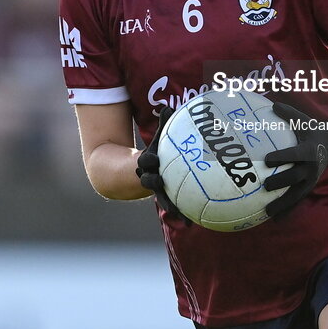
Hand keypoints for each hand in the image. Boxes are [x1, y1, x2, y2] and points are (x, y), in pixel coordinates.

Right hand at [136, 107, 190, 224]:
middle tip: (162, 184)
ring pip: (163, 200)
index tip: (154, 159)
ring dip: (172, 207)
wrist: (132, 174)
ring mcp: (156, 191)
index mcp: (145, 163)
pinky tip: (195, 221)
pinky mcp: (165, 199)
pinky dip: (183, 213)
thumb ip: (164, 125)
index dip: (148, 161)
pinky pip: (174, 206)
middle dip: (156, 185)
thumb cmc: (153, 151)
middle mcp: (149, 178)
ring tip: (183, 217)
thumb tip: (167, 106)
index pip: (145, 161)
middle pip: (150, 183)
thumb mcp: (158, 138)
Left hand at [263, 102, 327, 218]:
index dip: (282, 157)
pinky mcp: (309, 187)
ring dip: (282, 204)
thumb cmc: (313, 130)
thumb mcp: (303, 120)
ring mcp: (311, 179)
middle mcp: (311, 167)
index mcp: (309, 150)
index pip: (294, 154)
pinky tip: (275, 220)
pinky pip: (297, 201)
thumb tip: (272, 104)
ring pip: (296, 194)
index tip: (267, 159)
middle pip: (295, 177)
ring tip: (267, 212)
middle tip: (265, 186)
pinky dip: (287, 210)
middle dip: (280, 182)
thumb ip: (288, 113)